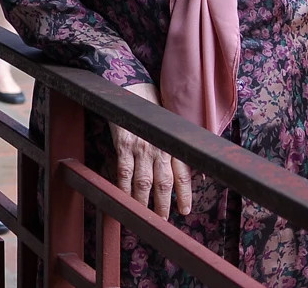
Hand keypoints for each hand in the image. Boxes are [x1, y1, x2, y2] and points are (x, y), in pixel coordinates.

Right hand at [111, 82, 193, 217]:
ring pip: (144, 183)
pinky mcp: (124, 146)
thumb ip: (172, 143)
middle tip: (163, 222)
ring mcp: (141, 148)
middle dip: (164, 205)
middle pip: (164, 183)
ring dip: (144, 203)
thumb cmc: (150, 104)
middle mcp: (160, 147)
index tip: (185, 210)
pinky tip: (122, 201)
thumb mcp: (168, 122)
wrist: (130, 86)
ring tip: (143, 218)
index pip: (182, 174)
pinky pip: (123, 173)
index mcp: (172, 142)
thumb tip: (178, 164)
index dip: (184, 193)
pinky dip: (123, 190)